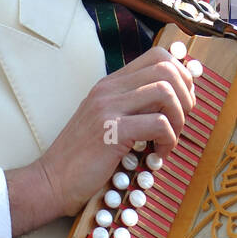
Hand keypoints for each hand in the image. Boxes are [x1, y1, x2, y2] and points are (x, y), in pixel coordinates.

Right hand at [6, 47, 195, 233]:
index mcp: (110, 84)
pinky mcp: (111, 131)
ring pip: (165, 91)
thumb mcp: (107, 121)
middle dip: (186, 95)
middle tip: (181, 122)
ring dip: (179, 119)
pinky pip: (158, 124)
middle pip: (166, 68)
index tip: (184, 101)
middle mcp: (109, 89)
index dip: (181, 75)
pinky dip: (168, 140)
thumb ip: (135, 107)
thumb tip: (176, 100)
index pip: (158, 56)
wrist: (51, 181)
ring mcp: (108, 107)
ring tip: (169, 140)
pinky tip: (158, 154)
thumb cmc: (83, 158)